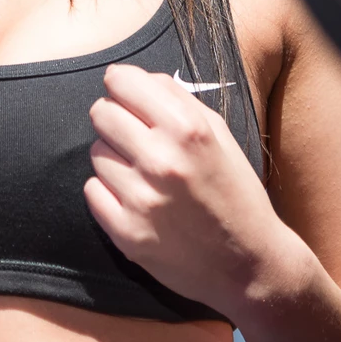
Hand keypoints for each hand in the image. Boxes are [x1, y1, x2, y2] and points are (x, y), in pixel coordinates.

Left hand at [84, 64, 308, 315]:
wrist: (248, 263)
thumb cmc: (234, 192)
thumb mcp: (219, 134)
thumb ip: (176, 99)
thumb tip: (132, 77)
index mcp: (188, 129)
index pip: (122, 82)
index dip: (120, 84)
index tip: (124, 91)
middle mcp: (162, 160)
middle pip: (101, 113)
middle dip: (114, 118)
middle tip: (133, 134)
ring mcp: (141, 199)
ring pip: (96, 153)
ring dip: (114, 158)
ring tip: (142, 173)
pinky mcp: (126, 233)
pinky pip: (92, 191)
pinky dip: (108, 191)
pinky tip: (135, 197)